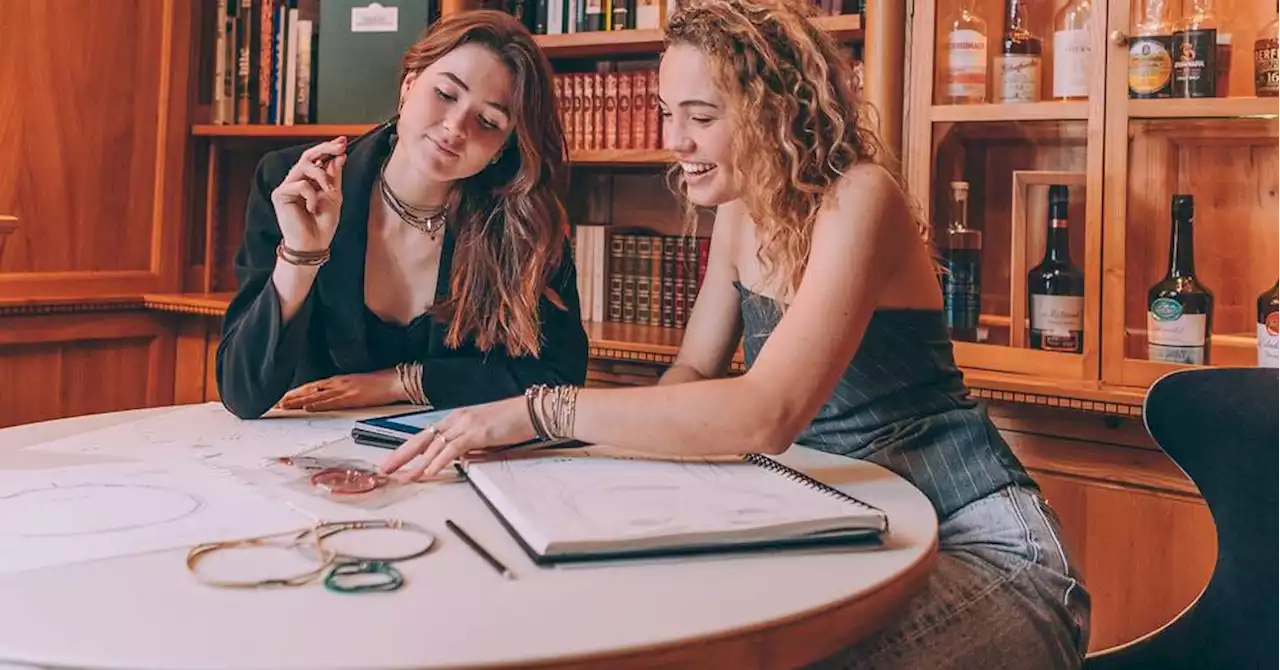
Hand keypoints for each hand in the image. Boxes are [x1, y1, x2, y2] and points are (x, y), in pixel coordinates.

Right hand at [271, 137, 347, 252]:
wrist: (314, 243)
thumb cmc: (323, 224)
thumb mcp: (334, 195)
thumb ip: (334, 175)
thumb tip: (340, 155)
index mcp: (308, 181)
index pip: (316, 159)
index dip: (328, 148)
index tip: (343, 141)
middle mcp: (295, 181)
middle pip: (308, 156)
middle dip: (326, 149)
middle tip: (340, 146)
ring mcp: (287, 187)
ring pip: (305, 167)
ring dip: (323, 177)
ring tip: (330, 192)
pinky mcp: (280, 194)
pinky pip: (301, 185)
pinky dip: (312, 196)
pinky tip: (311, 209)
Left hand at [277, 370, 403, 411]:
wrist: (397, 380)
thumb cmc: (382, 382)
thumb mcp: (359, 384)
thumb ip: (344, 389)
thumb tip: (332, 397)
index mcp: (340, 379)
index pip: (313, 386)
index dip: (297, 392)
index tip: (284, 398)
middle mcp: (339, 383)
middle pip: (310, 390)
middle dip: (292, 397)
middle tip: (276, 404)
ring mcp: (344, 389)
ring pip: (316, 396)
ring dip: (299, 402)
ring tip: (283, 406)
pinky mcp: (352, 396)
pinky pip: (331, 402)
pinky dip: (317, 404)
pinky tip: (307, 408)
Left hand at [378, 397, 536, 480]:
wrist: (534, 410)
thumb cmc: (514, 423)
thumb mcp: (485, 435)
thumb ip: (468, 444)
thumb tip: (457, 459)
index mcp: (457, 418)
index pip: (425, 435)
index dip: (407, 449)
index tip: (393, 461)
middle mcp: (457, 419)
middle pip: (422, 439)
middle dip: (401, 455)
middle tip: (384, 469)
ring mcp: (466, 424)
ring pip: (434, 446)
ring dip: (417, 464)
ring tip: (403, 477)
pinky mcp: (477, 432)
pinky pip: (452, 449)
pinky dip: (438, 462)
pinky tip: (428, 472)